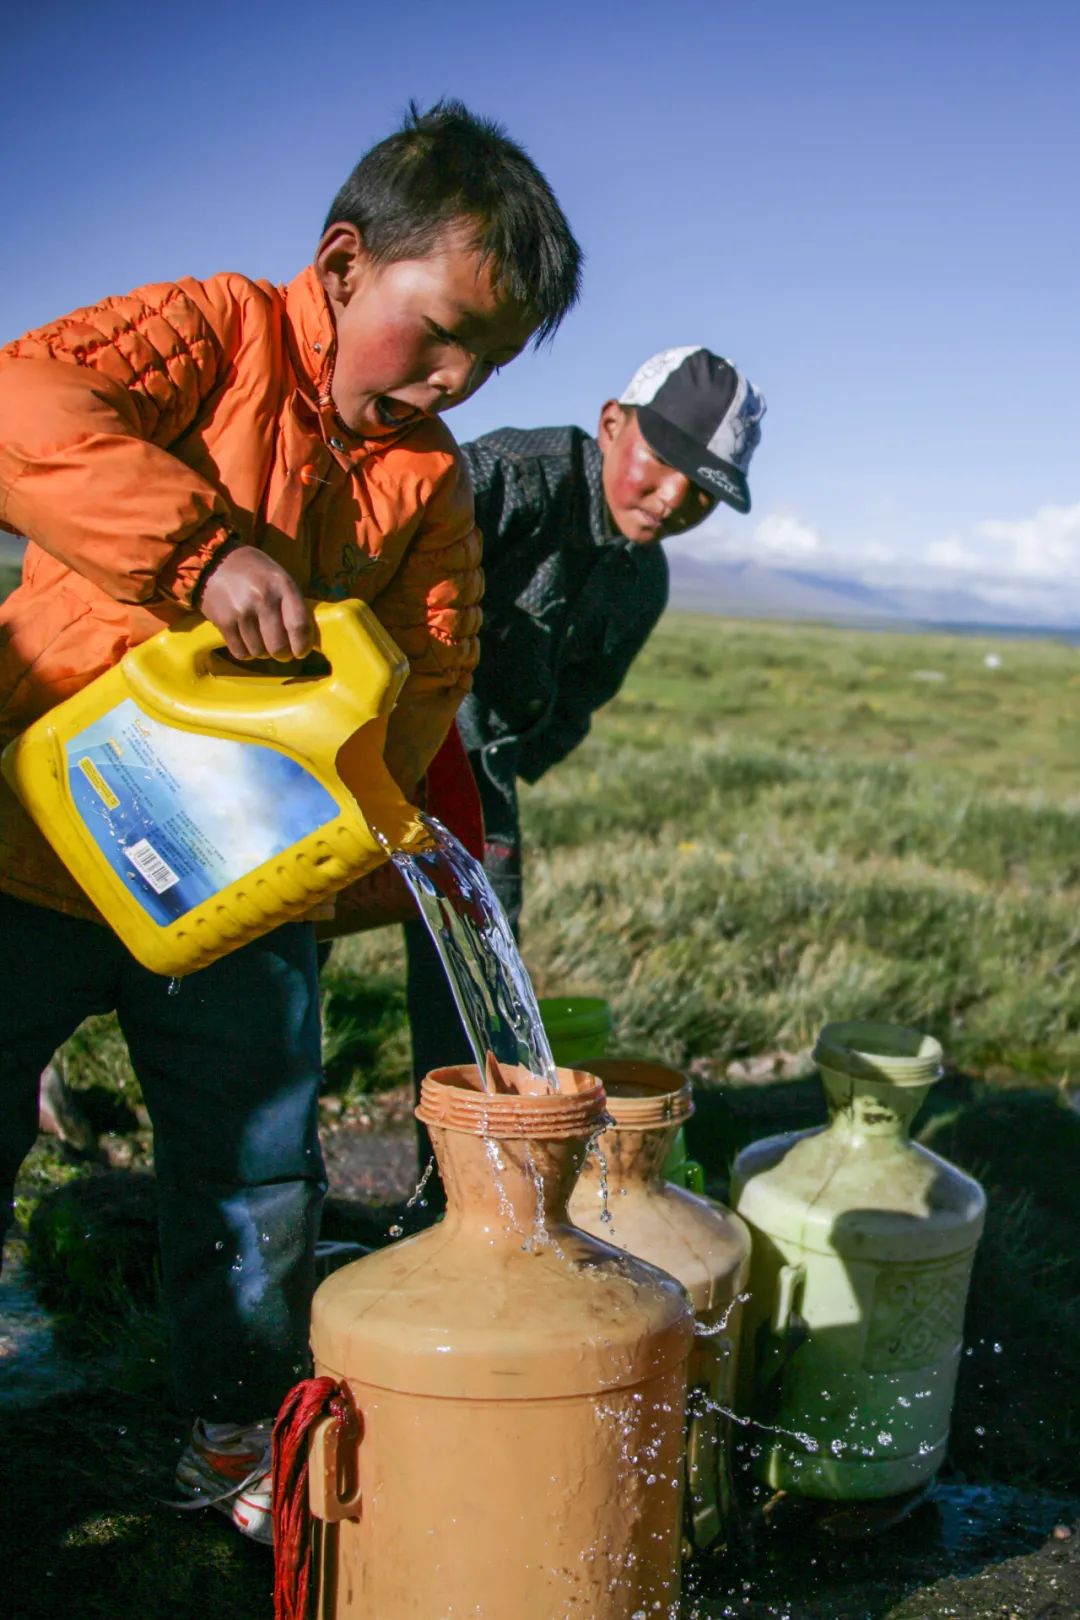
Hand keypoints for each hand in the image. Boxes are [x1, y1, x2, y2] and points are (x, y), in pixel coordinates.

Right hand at [198, 546, 313, 660]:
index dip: (303, 645)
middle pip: (278, 646)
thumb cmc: (254, 572)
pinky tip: (246, 640)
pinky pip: (241, 652)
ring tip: (260, 639)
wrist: (213, 561)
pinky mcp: (224, 621)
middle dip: (282, 654)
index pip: (299, 625)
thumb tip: (305, 638)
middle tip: (281, 651)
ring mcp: (242, 611)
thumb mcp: (279, 577)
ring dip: (262, 652)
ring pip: (260, 652)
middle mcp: (263, 598)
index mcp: (282, 585)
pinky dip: (246, 652)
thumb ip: (292, 604)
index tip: (301, 652)